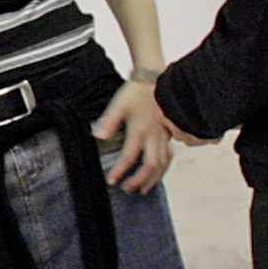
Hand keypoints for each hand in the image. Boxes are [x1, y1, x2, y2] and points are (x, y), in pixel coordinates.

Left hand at [94, 77, 180, 192]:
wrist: (154, 79)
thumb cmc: (136, 91)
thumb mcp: (118, 104)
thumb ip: (109, 121)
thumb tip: (98, 136)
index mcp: (140, 129)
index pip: (130, 156)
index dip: (120, 170)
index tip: (111, 180)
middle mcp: (154, 135)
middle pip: (151, 165)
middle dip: (140, 180)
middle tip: (128, 189)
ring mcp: (163, 135)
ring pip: (163, 163)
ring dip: (154, 178)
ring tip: (144, 189)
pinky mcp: (168, 133)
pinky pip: (169, 155)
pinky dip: (164, 167)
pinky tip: (158, 173)